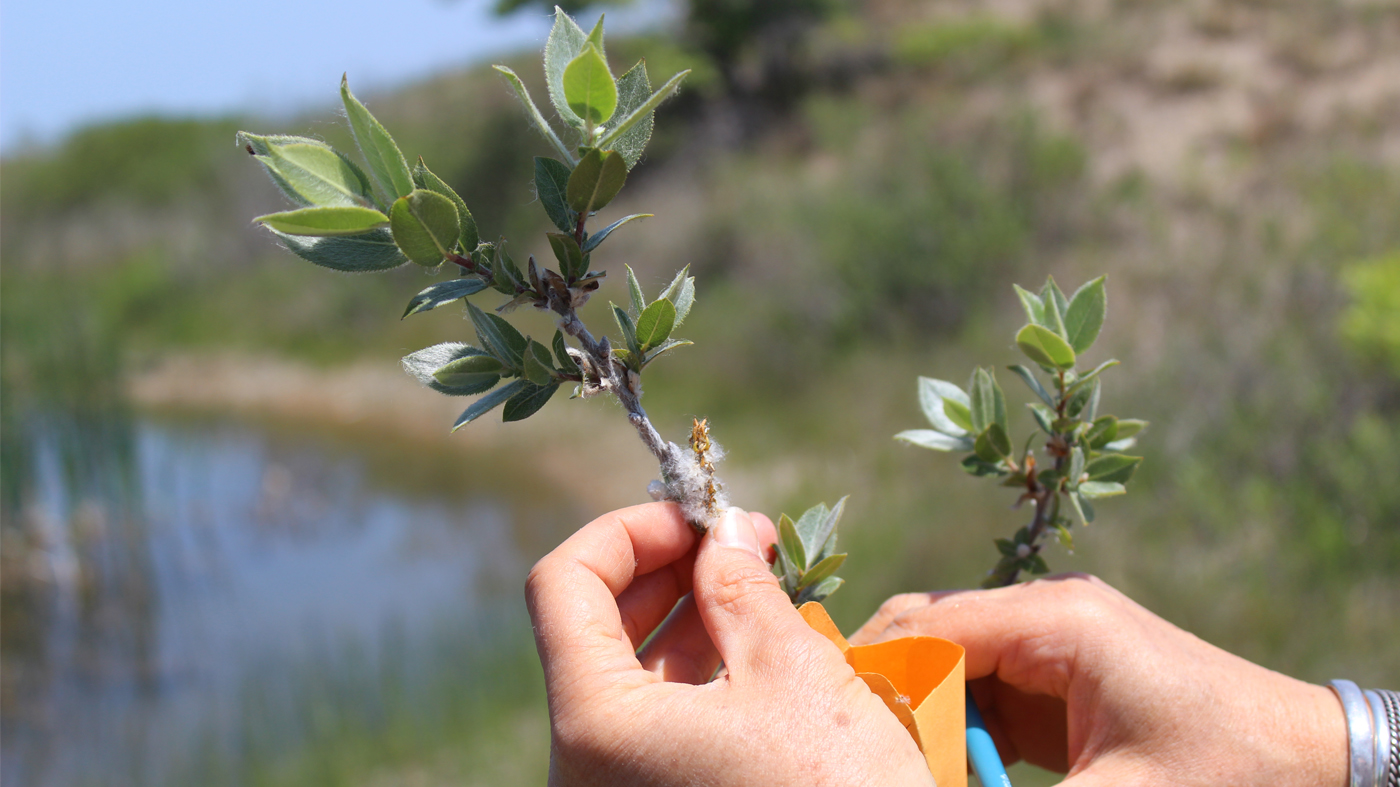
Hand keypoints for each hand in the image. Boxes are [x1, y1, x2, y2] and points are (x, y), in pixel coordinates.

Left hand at [526, 502, 932, 786]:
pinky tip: (762, 643)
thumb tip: (723, 529)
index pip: (562, 585)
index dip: (628, 531)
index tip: (699, 516)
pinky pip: (661, 722)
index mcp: (594, 725)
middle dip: (668, 569)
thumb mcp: (791, 673)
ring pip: (633, 676)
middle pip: (593, 628)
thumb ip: (741, 586)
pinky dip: (703, 672)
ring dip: (691, 616)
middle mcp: (586, 767)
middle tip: (743, 541)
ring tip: (763, 582)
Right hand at [851, 574, 1346, 786]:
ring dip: (919, 710)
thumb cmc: (1223, 773)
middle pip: (928, 629)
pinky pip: (980, 687)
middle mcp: (1046, 611)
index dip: (874, 676)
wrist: (1312, 763)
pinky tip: (945, 765)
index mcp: (1057, 618)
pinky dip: (953, 726)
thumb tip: (928, 783)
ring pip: (948, 659)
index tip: (834, 728)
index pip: (928, 628)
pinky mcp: (1059, 673)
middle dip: (887, 687)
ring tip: (895, 760)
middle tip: (853, 746)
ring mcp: (1052, 638)